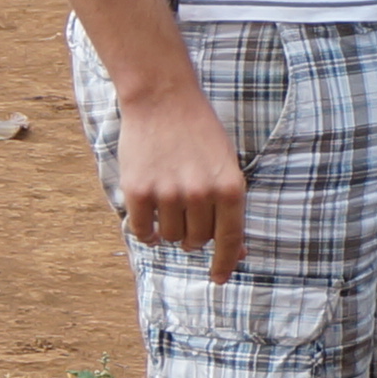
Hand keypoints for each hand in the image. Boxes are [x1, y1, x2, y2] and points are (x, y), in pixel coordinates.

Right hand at [108, 72, 250, 279]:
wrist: (162, 99)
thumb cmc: (200, 134)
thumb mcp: (227, 166)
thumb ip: (230, 208)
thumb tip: (238, 253)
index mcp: (230, 187)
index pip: (230, 239)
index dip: (225, 263)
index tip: (218, 278)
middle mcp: (201, 193)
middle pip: (197, 241)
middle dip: (194, 235)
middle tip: (187, 212)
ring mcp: (168, 193)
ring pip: (171, 237)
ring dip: (170, 230)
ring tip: (168, 203)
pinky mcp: (138, 191)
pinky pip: (143, 231)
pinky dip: (147, 232)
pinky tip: (149, 217)